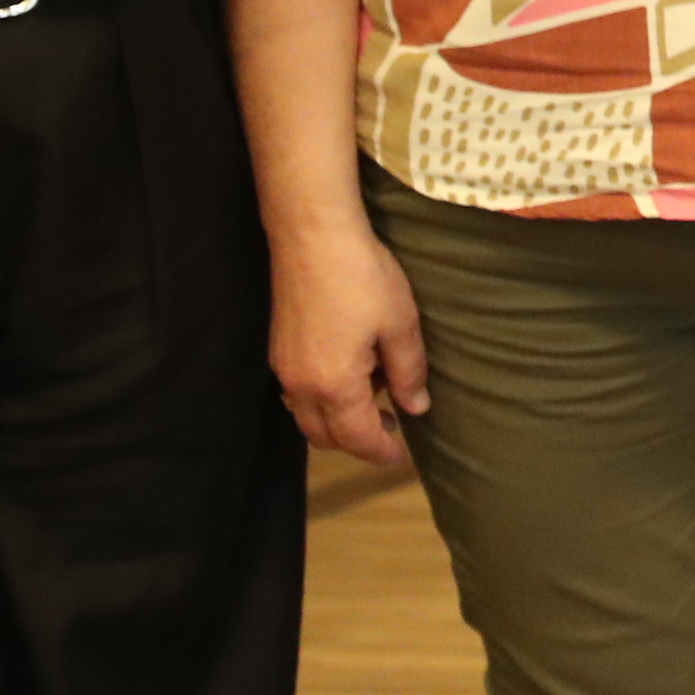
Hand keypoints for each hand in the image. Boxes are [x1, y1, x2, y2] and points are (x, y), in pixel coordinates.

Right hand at [270, 224, 430, 467]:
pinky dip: (323, 400)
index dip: (382, 452)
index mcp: (334, 387)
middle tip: (392, 427)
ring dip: (338, 422)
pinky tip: (349, 374)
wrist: (313, 237)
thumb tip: (415, 408)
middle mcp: (300, 387)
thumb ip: (408, 372)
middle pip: (326, 436)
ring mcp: (284, 369)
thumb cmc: (363, 278)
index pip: (358, 438)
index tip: (402, 457)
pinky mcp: (278, 350)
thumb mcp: (400, 324)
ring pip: (307, 418)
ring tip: (375, 399)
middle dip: (358, 442)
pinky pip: (298, 395)